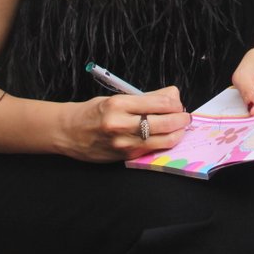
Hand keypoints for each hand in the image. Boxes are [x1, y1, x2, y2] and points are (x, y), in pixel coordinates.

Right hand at [60, 86, 189, 162]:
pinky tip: (167, 137)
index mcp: (118, 104)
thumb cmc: (93, 112)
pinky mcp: (125, 156)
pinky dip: (164, 142)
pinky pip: (152, 149)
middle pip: (165, 122)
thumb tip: (172, 96)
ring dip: (177, 133)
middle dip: (181, 119)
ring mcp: (123, 143)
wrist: (68, 132)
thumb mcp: (116, 97)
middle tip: (185, 116)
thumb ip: (145, 98)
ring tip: (180, 127)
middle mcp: (121, 124)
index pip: (159, 102)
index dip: (175, 103)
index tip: (179, 103)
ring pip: (163, 139)